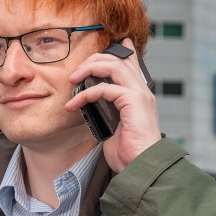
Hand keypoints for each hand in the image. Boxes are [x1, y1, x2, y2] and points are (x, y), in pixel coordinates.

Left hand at [65, 38, 160, 172]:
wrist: (141, 167)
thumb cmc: (131, 153)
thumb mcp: (115, 128)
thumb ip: (107, 113)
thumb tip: (91, 108)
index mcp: (140, 97)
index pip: (131, 65)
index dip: (120, 52)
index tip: (105, 48)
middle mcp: (142, 92)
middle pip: (119, 59)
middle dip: (94, 59)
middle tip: (76, 72)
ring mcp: (139, 95)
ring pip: (113, 65)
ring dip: (89, 68)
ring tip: (73, 80)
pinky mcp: (133, 101)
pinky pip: (105, 87)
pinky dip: (86, 93)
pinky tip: (75, 104)